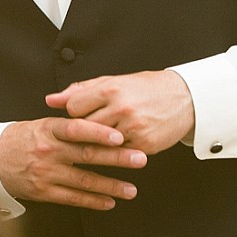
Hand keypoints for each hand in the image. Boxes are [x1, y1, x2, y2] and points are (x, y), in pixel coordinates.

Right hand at [0, 118, 146, 210]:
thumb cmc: (23, 139)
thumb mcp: (42, 124)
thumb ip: (69, 123)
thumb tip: (99, 117)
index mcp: (49, 130)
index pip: (77, 129)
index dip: (99, 132)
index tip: (120, 136)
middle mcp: (49, 151)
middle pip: (87, 154)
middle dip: (117, 158)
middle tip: (139, 159)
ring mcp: (46, 173)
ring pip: (84, 180)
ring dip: (111, 186)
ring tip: (131, 189)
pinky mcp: (43, 192)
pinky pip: (73, 198)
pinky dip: (93, 201)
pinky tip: (109, 202)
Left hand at [46, 70, 194, 155]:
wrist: (184, 98)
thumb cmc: (146, 88)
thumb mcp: (113, 82)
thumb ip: (80, 91)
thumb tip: (51, 100)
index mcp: (111, 89)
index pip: (74, 108)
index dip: (76, 112)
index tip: (83, 113)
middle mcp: (121, 108)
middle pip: (85, 128)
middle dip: (86, 130)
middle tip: (94, 127)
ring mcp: (133, 129)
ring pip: (100, 144)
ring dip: (100, 142)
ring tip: (106, 135)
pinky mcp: (144, 145)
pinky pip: (119, 153)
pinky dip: (117, 150)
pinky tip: (123, 141)